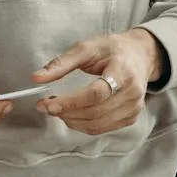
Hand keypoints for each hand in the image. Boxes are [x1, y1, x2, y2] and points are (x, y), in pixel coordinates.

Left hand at [33, 29, 164, 135]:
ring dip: (71, 121)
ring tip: (56, 109)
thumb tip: (36, 78)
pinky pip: (101, 129)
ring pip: (96, 125)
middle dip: (65, 112)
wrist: (140, 56)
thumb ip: (61, 64)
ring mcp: (133, 108)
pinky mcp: (130, 118)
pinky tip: (71, 115)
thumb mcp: (87, 48)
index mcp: (123, 71)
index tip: (47, 103)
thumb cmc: (112, 50)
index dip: (70, 102)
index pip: (96, 94)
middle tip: (45, 106)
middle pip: (95, 112)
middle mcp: (132, 93)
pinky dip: (82, 125)